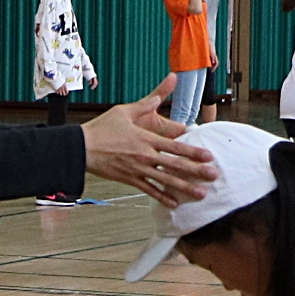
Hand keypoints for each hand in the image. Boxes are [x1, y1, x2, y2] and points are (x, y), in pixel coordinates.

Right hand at [82, 83, 217, 203]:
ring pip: (166, 181)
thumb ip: (146, 102)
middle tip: (213, 176)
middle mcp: (145, 156)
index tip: (208, 157)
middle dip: (196, 172)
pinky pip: (149, 190)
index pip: (175, 147)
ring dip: (185, 188)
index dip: (194, 152)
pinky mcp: (130, 179)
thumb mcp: (124, 111)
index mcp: (146, 138)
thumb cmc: (102, 128)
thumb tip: (162, 91)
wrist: (81, 148)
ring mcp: (138, 170)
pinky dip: (162, 197)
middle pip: (176, 165)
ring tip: (200, 194)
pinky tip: (174, 204)